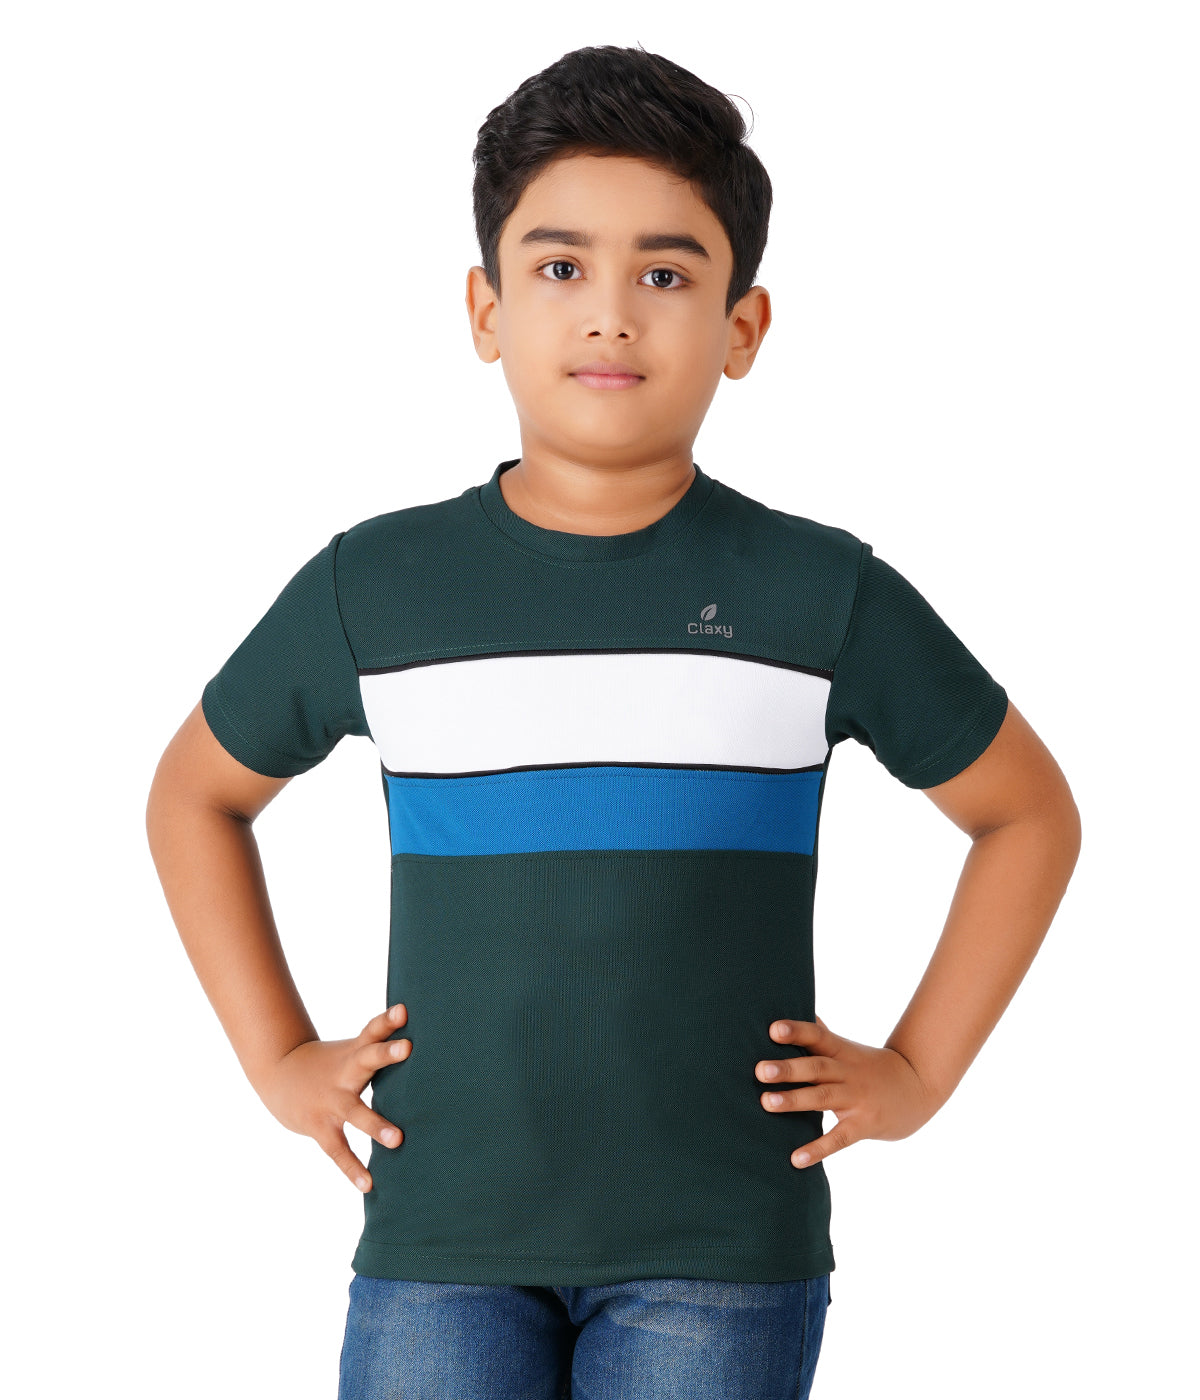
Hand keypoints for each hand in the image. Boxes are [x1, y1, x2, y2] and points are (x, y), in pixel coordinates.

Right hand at [257, 1003, 411, 1192]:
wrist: (278, 1073)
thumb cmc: (331, 1063)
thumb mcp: (354, 1049)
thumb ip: (382, 1041)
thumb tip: (416, 1021)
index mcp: (355, 1051)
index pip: (373, 1029)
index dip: (388, 1019)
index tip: (403, 1009)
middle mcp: (345, 1072)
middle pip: (367, 1058)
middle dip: (386, 1053)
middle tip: (407, 1048)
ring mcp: (331, 1101)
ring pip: (355, 1112)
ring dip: (376, 1125)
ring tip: (399, 1140)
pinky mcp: (320, 1126)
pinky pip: (338, 1150)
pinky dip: (352, 1168)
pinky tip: (370, 1184)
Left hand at [755, 1015, 940, 1168]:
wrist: (918, 1088)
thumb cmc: (870, 1067)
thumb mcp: (848, 1049)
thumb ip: (821, 1035)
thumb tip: (795, 1008)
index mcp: (841, 1051)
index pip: (817, 1037)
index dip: (796, 1032)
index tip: (773, 1029)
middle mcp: (848, 1073)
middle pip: (817, 1067)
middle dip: (788, 1069)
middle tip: (759, 1070)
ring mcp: (857, 1099)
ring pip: (823, 1098)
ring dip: (794, 1101)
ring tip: (766, 1103)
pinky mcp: (864, 1125)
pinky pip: (839, 1138)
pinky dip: (818, 1149)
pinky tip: (795, 1159)